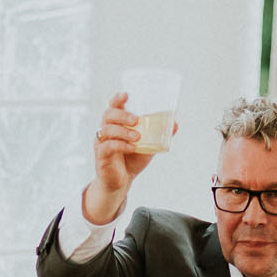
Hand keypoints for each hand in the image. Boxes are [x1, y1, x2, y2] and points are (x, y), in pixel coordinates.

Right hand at [83, 93, 173, 224]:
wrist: (122, 181)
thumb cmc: (132, 159)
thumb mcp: (149, 145)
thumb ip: (159, 135)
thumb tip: (175, 123)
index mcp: (116, 123)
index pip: (113, 106)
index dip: (117, 98)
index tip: (126, 94)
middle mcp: (106, 130)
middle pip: (108, 114)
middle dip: (122, 115)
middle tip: (136, 120)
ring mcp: (101, 142)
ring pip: (107, 129)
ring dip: (123, 131)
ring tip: (138, 137)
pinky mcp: (101, 155)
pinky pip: (108, 146)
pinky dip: (121, 145)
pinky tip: (132, 148)